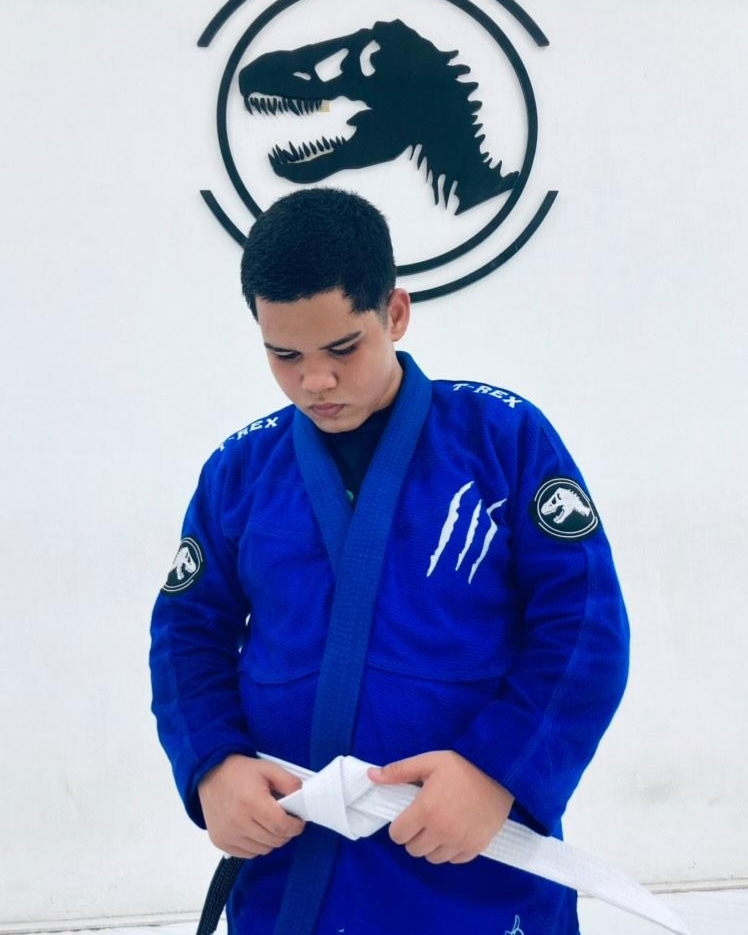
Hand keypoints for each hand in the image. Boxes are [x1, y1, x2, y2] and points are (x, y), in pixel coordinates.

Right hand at [198, 754, 304, 857]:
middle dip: (285, 832)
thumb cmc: (240, 771)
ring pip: (263, 850)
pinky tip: (255, 830)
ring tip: (269, 823)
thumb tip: (303, 797)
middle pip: (274, 840)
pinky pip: (248, 854)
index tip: (298, 821)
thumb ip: (289, 782)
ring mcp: (228, 834)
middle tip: (285, 820)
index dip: (295, 826)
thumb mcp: (268, 768)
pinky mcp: (221, 842)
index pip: (281, 826)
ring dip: (272, 840)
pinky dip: (257, 845)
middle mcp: (239, 822)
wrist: (209, 774)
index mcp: (252, 802)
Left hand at [368, 750, 513, 864]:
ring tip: (438, 826)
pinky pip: (453, 860)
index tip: (406, 816)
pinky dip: (450, 850)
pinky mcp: (476, 848)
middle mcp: (441, 831)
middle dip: (413, 836)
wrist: (500, 772)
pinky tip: (453, 832)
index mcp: (425, 810)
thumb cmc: (461, 766)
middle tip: (423, 819)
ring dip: (431, 845)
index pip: (397, 835)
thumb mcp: (429, 762)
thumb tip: (370, 775)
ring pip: (432, 858)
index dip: (399, 826)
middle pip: (413, 850)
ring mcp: (459, 842)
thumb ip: (399, 771)